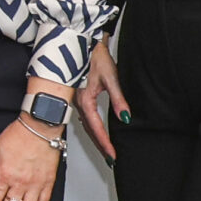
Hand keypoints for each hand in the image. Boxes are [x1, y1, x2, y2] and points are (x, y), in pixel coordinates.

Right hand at [79, 42, 129, 160]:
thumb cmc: (94, 56)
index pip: (96, 128)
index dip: (105, 143)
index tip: (112, 156)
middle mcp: (78, 103)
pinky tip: (96, 131)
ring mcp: (76, 100)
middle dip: (100, 145)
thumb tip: (125, 118)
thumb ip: (118, 99)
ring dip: (96, 138)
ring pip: (86, 125)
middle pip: (90, 130)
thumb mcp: (110, 78)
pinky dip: (92, 128)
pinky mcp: (78, 96)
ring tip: (105, 149)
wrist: (81, 41)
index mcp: (84, 100)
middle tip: (110, 159)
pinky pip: (84, 117)